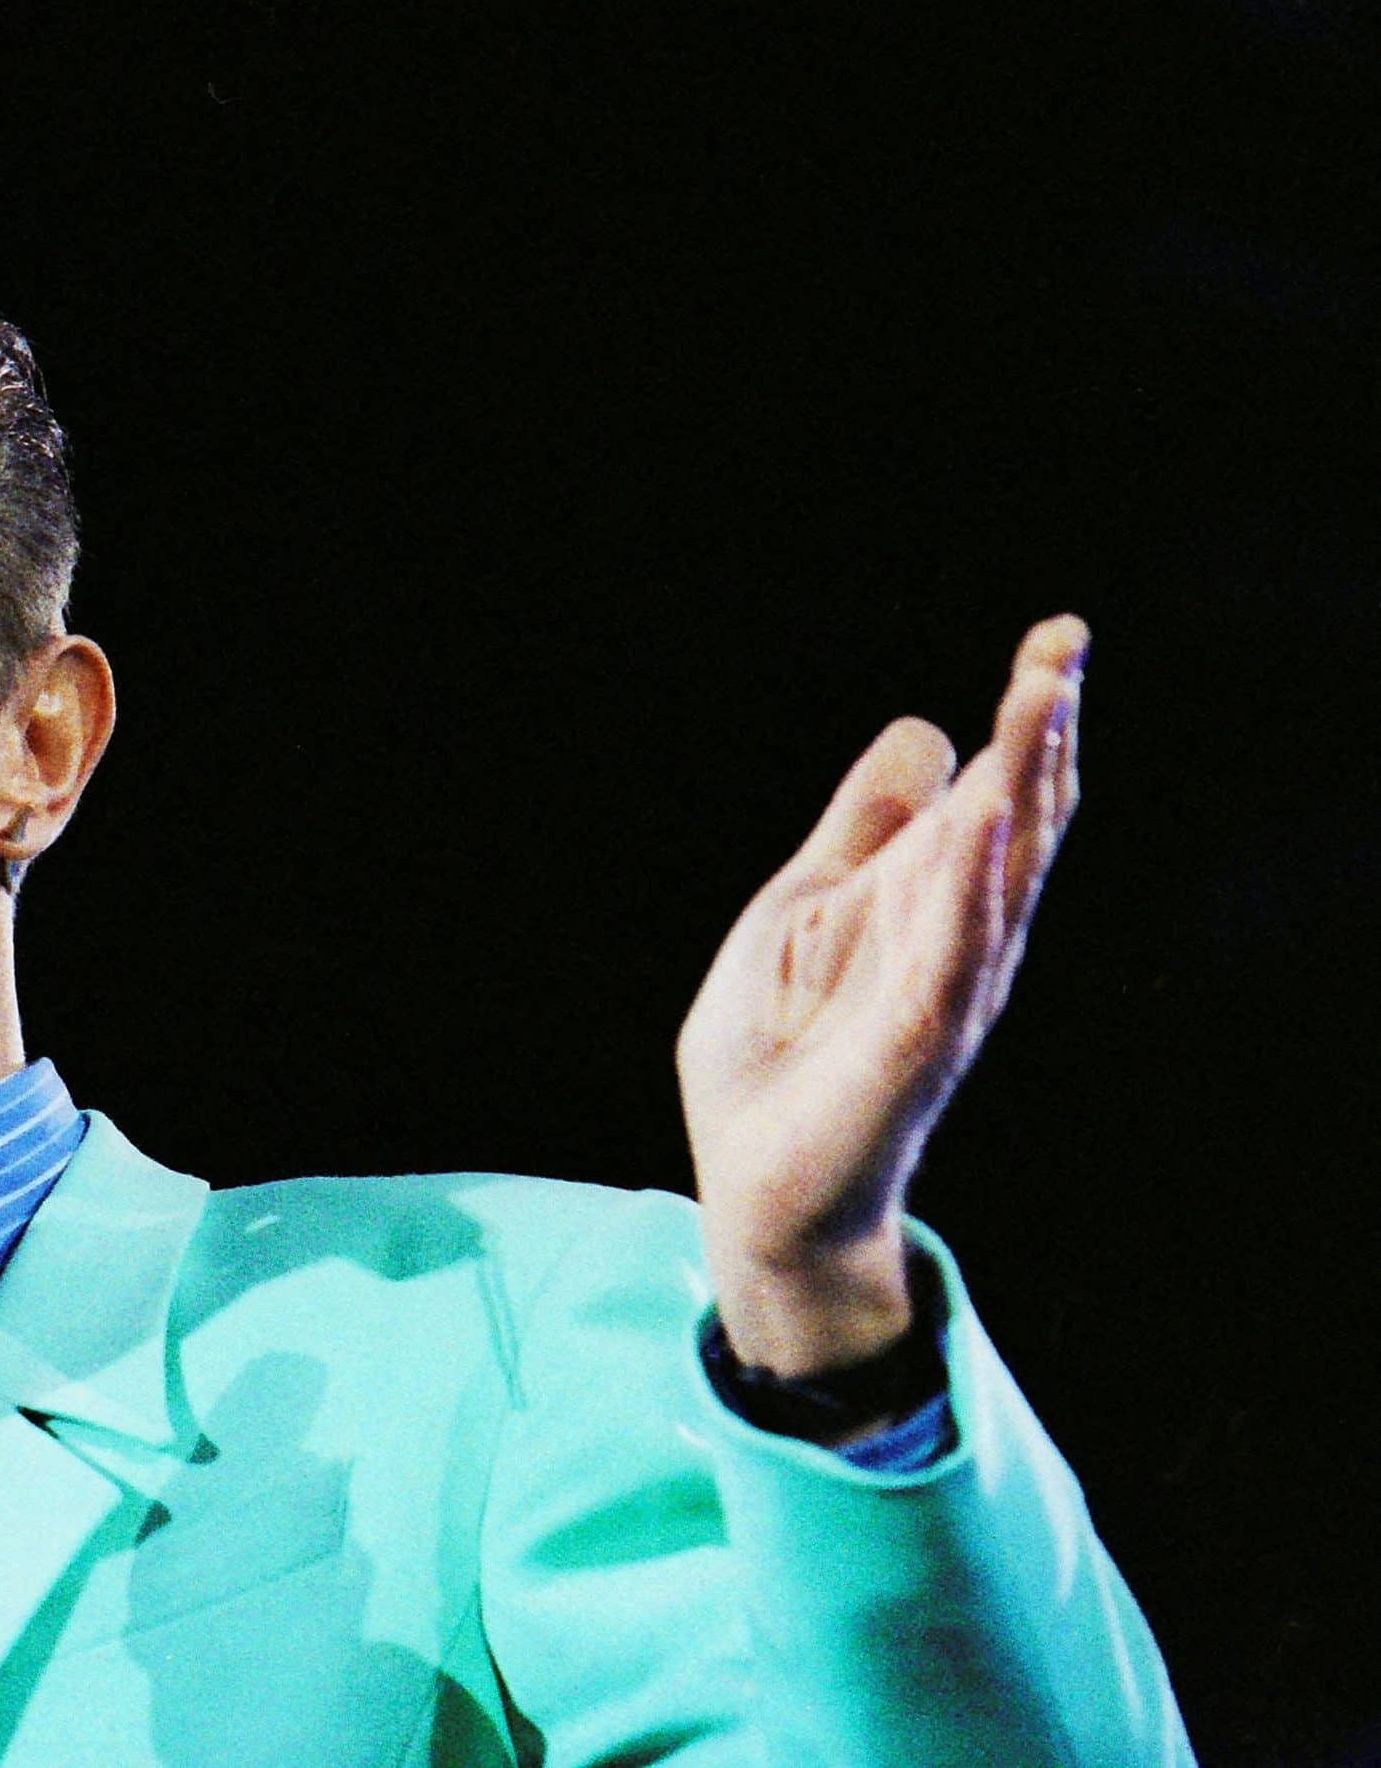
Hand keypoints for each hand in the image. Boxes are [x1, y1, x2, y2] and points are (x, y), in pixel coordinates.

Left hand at [677, 615, 1086, 1375]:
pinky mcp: (912, 1040)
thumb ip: (863, 827)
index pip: (1000, 795)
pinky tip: (987, 822)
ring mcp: (943, 988)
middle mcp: (957, 939)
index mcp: (929, 902)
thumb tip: (927, 729)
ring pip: (1001, 873)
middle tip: (1066, 647)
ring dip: (1024, 786)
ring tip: (1043, 697)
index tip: (1060, 639)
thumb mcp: (803, 907)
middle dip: (1043, 734)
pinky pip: (953, 954)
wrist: (755, 1181)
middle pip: (1020, 820)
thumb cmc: (779, 1052)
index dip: (1030, 719)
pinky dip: (972, 889)